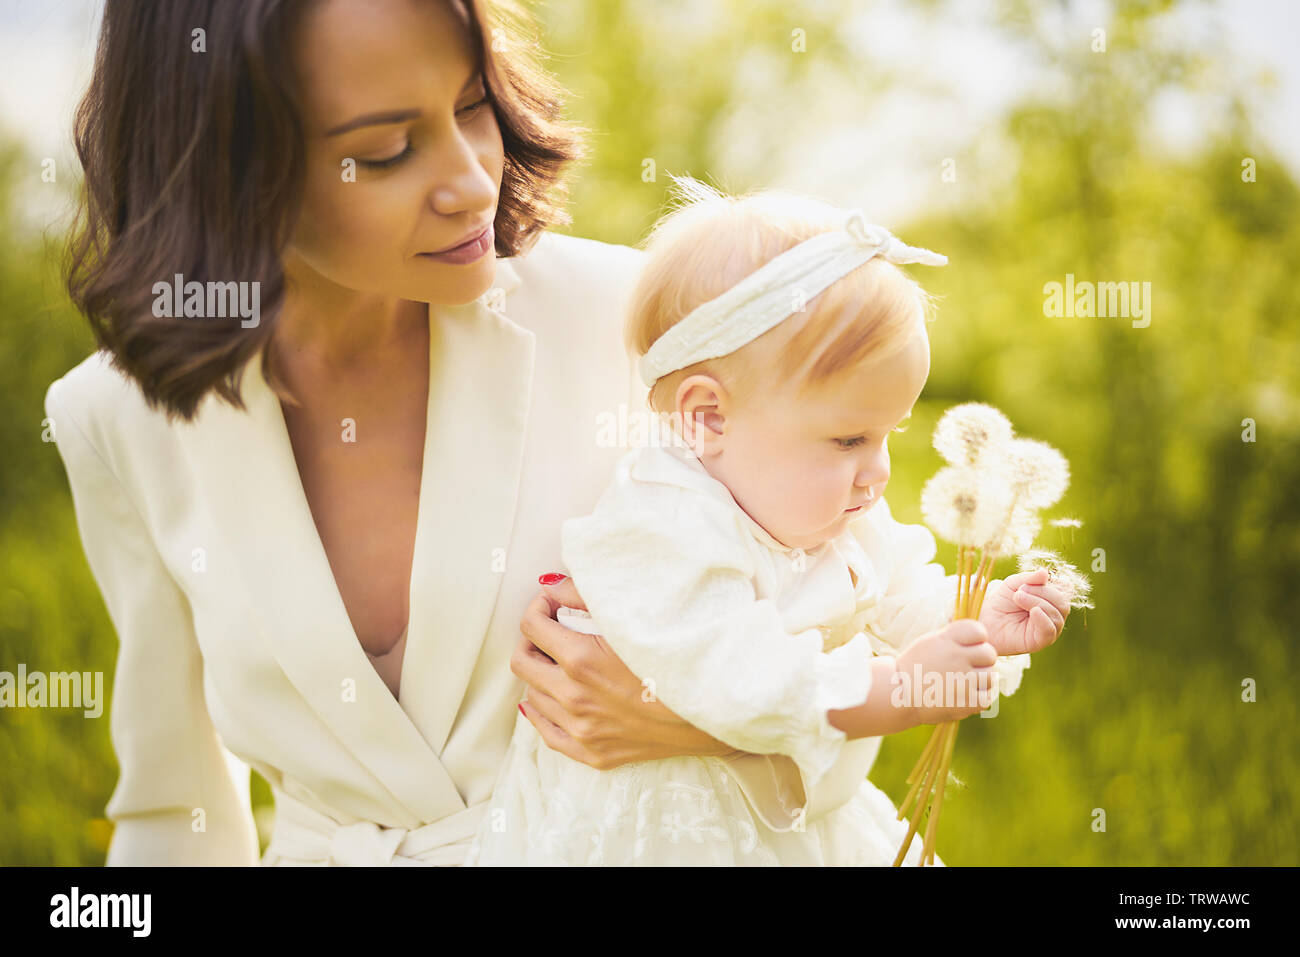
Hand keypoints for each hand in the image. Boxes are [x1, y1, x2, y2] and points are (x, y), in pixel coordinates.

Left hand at [510, 575, 736, 769]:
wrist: (713, 709)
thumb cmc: (677, 656)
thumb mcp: (632, 619)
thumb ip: (585, 596)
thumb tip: (550, 586)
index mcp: (582, 660)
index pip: (531, 625)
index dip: (537, 607)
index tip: (550, 604)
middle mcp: (575, 698)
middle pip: (522, 662)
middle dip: (532, 639)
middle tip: (550, 631)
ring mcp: (582, 729)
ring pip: (533, 695)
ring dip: (542, 674)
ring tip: (562, 662)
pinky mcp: (593, 753)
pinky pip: (547, 734)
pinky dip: (541, 712)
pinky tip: (549, 699)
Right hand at [894, 619, 999, 724]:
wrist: (898, 695)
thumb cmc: (915, 666)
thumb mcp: (931, 642)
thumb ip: (956, 639)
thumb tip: (982, 641)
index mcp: (947, 639)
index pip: (979, 631)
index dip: (977, 640)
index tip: (968, 647)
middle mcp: (957, 657)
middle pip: (989, 654)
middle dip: (981, 660)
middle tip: (967, 668)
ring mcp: (963, 680)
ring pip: (990, 676)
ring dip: (980, 680)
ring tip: (963, 683)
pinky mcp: (967, 702)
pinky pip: (986, 698)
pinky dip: (977, 698)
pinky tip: (963, 697)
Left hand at [978, 568, 1068, 655]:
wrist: (986, 618)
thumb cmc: (1001, 601)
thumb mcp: (1014, 584)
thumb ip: (1029, 578)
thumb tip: (1045, 572)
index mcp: (1051, 600)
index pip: (1062, 591)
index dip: (1047, 584)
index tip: (1025, 583)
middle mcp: (1053, 615)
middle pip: (1062, 603)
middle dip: (1042, 593)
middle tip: (1019, 592)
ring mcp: (1048, 628)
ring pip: (1056, 615)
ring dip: (1037, 603)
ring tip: (1018, 598)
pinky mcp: (1040, 641)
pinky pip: (1050, 631)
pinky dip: (1044, 620)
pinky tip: (1034, 611)